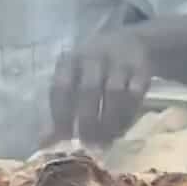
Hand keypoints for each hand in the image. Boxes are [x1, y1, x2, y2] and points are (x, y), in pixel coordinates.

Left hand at [49, 29, 153, 145]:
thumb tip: (44, 143)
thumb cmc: (93, 68)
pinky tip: (120, 131)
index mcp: (71, 60)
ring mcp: (119, 61)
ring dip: (109, 120)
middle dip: (87, 120)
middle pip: (88, 89)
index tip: (63, 137)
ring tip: (104, 142)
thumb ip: (61, 109)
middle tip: (87, 143)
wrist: (132, 42)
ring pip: (114, 92)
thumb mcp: (75, 78)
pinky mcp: (142, 69)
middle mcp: (93, 57)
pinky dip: (127, 116)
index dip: (61, 113)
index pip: (61, 86)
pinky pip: (135, 95)